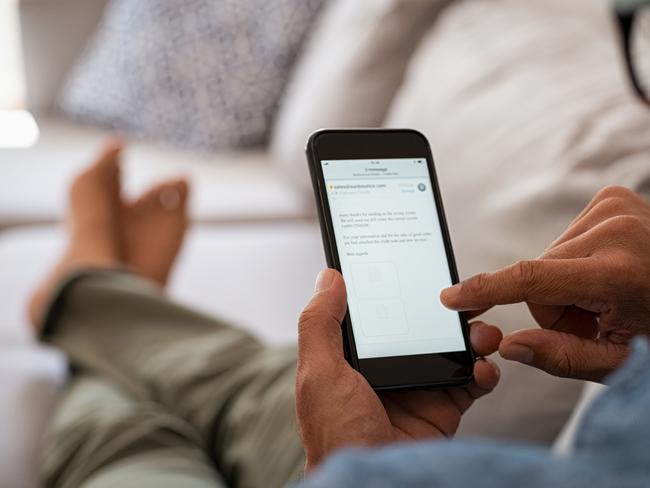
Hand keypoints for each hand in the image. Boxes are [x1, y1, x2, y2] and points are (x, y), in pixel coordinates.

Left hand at [296, 269, 500, 471]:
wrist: (375, 483)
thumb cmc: (336, 435)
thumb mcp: (319, 373)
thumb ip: (320, 324)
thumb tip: (329, 276)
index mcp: (357, 356)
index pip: (382, 311)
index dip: (401, 289)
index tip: (421, 267)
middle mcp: (389, 367)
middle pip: (424, 326)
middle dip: (448, 310)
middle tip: (466, 297)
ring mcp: (419, 387)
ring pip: (452, 348)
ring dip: (473, 336)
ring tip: (482, 333)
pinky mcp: (443, 408)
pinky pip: (472, 381)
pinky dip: (485, 371)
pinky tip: (484, 368)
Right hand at [441, 186, 649, 381]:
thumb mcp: (620, 361)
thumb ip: (560, 357)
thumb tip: (508, 346)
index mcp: (616, 274)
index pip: (530, 280)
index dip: (485, 290)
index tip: (452, 297)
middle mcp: (614, 231)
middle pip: (538, 275)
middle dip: (554, 303)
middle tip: (595, 315)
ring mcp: (614, 207)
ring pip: (549, 257)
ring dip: (567, 281)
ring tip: (608, 292)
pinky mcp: (611, 198)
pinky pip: (565, 237)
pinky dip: (577, 259)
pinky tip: (608, 268)